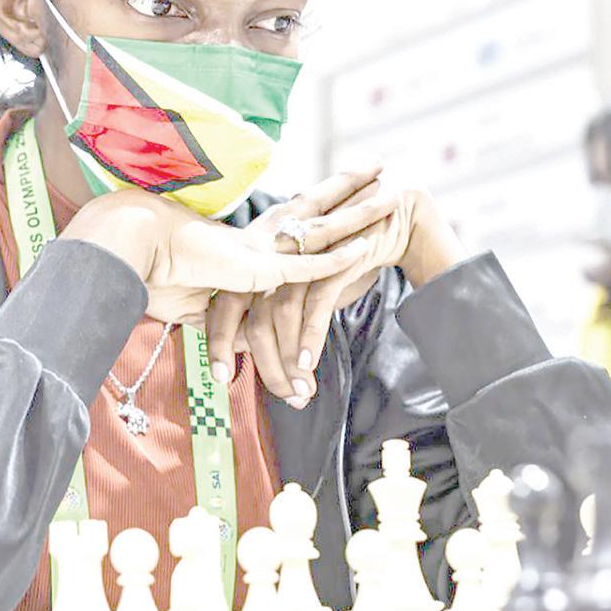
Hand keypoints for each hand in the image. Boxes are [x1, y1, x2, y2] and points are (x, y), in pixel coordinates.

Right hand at [58, 187, 370, 323]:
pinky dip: (338, 259)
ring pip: (325, 228)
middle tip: (380, 165)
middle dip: (350, 185)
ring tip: (395, 195)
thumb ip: (234, 319)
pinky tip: (367, 247)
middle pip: (318, 204)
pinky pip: (308, 265)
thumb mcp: (206, 304)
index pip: (297, 212)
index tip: (345, 181)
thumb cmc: (157, 275)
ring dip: (361, 213)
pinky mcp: (258, 268)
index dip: (321, 196)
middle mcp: (263, 236)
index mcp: (251, 239)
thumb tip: (249, 343)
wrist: (134, 257)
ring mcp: (263, 249)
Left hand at [208, 178, 465, 405]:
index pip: (228, 304)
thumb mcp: (310, 282)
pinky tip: (308, 365)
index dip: (220, 341)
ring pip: (280, 315)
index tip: (219, 376)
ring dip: (287, 360)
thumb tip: (274, 350)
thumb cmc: (347, 254)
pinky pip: (314, 305)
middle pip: (249, 314)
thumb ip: (289, 310)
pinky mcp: (332, 260)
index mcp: (263, 261)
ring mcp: (302, 258)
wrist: (391, 214)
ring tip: (300, 392)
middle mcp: (275, 258)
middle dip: (257, 362)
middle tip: (276, 396)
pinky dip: (309, 338)